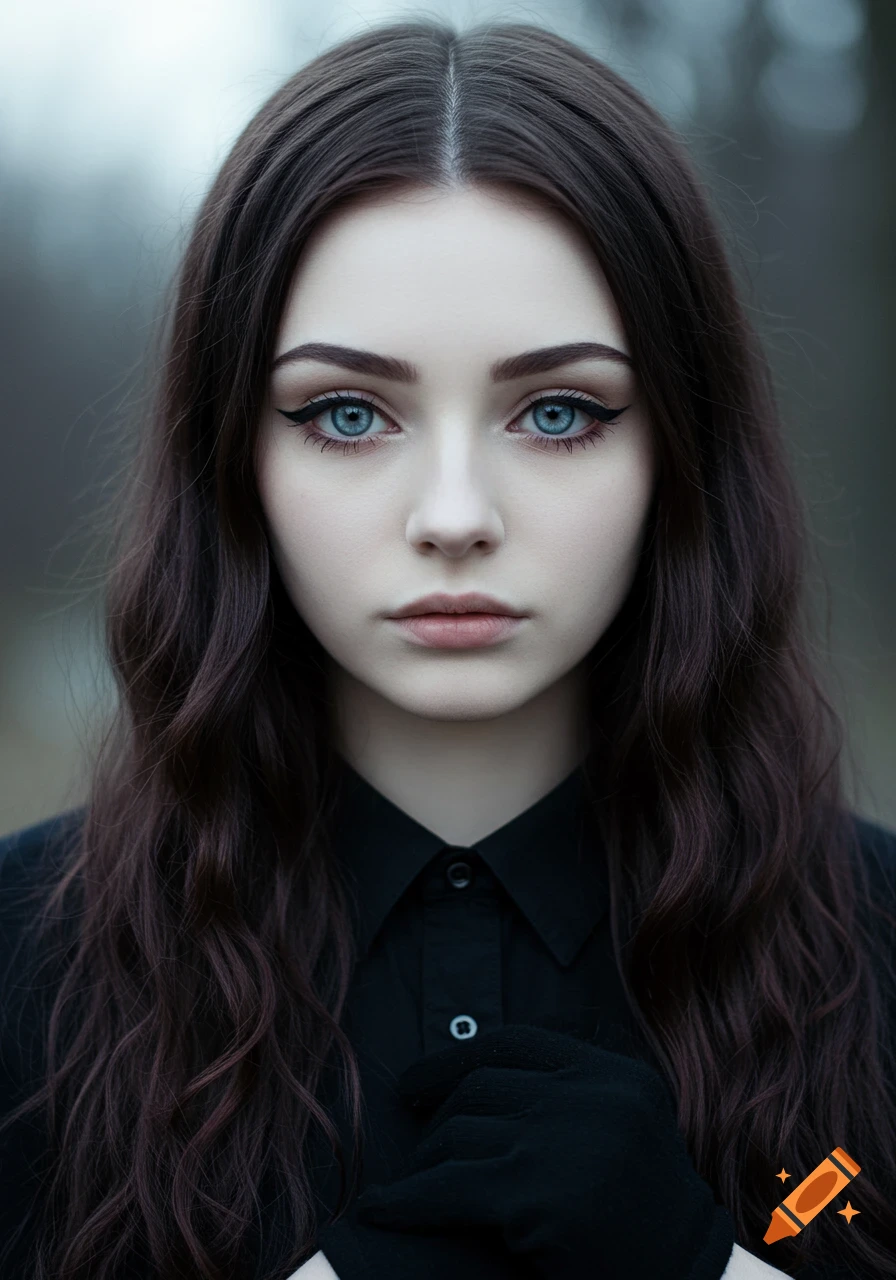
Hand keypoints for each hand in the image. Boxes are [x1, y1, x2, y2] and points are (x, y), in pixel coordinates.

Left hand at [354, 1022, 735, 1279]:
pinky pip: (445, 1189)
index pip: (518, 1043)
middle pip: (483, 1086)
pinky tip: (379, 1211)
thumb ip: (572, 1097)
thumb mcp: (627, 1131)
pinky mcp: (536, 1197)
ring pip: (459, 1132)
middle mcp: (591, 1097)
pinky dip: (404, 1201)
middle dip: (439, 1117)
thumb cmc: (649, 1222)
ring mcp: (563, 1143)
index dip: (457, 1058)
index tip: (417, 1082)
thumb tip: (472, 1083)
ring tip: (409, 1187)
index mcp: (615, 1076)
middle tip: (417, 1148)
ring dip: (424, 1162)